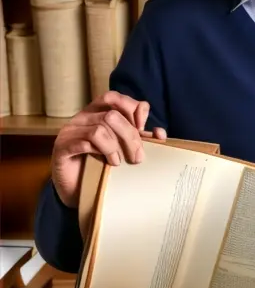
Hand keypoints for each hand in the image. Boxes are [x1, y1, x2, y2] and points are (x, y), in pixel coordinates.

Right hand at [51, 90, 166, 207]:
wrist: (76, 190)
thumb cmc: (101, 166)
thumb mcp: (124, 149)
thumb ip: (140, 138)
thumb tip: (160, 133)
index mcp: (97, 112)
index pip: (114, 97)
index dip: (133, 108)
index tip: (143, 128)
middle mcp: (82, 117)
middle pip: (112, 114)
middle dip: (131, 136)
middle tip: (137, 157)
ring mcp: (70, 131)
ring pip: (101, 127)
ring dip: (117, 146)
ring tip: (120, 161)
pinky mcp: (62, 147)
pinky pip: (86, 141)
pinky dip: (103, 151)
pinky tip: (110, 162)